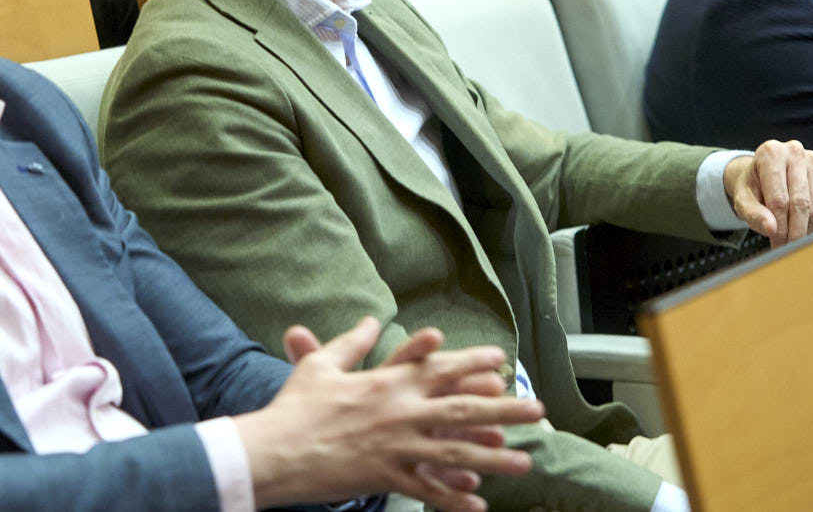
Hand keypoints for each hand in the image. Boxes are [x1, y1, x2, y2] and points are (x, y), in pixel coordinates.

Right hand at [237, 317, 541, 511]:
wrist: (275, 450)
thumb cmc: (296, 406)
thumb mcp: (323, 365)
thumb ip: (353, 342)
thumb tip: (371, 320)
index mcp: (388, 381)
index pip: (439, 367)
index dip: (473, 362)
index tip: (501, 361)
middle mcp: (400, 412)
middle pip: (463, 408)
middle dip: (504, 409)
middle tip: (537, 410)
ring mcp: (396, 447)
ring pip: (455, 452)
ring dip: (493, 457)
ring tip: (525, 462)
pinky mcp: (386, 477)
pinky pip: (427, 490)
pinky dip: (453, 498)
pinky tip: (479, 505)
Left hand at [723, 140, 812, 246]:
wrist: (765, 174)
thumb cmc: (753, 187)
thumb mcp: (743, 200)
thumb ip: (753, 214)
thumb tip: (771, 229)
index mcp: (770, 153)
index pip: (779, 199)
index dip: (780, 227)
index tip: (777, 245)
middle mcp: (794, 151)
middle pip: (801, 203)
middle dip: (795, 232)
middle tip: (789, 250)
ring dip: (807, 231)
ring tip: (795, 241)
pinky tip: (808, 231)